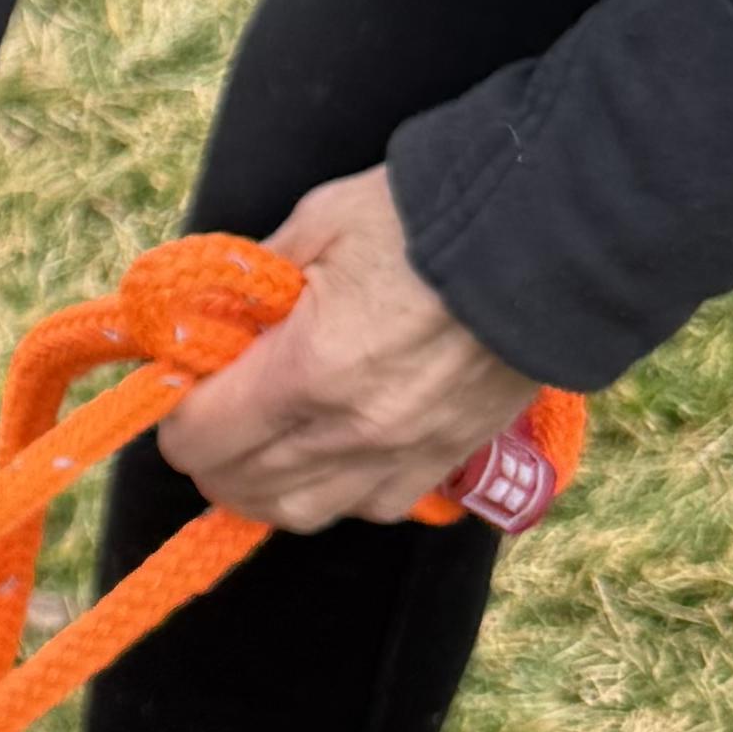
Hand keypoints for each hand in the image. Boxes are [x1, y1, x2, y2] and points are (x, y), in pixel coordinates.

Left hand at [161, 167, 529, 529]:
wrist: (555, 238)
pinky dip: (336, 492)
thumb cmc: (432, 218)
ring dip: (263, 487)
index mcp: (309, 370)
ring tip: (256, 447)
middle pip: (242, 487)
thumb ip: (253, 279)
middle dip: (209, 455)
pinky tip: (330, 453)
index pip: (203, 435)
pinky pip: (371, 507)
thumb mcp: (320, 223)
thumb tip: (209, 313)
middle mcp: (352, 431)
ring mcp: (404, 455)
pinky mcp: (448, 460)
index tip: (182, 384)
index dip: (177, 413)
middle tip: (208, 415)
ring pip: (302, 513)